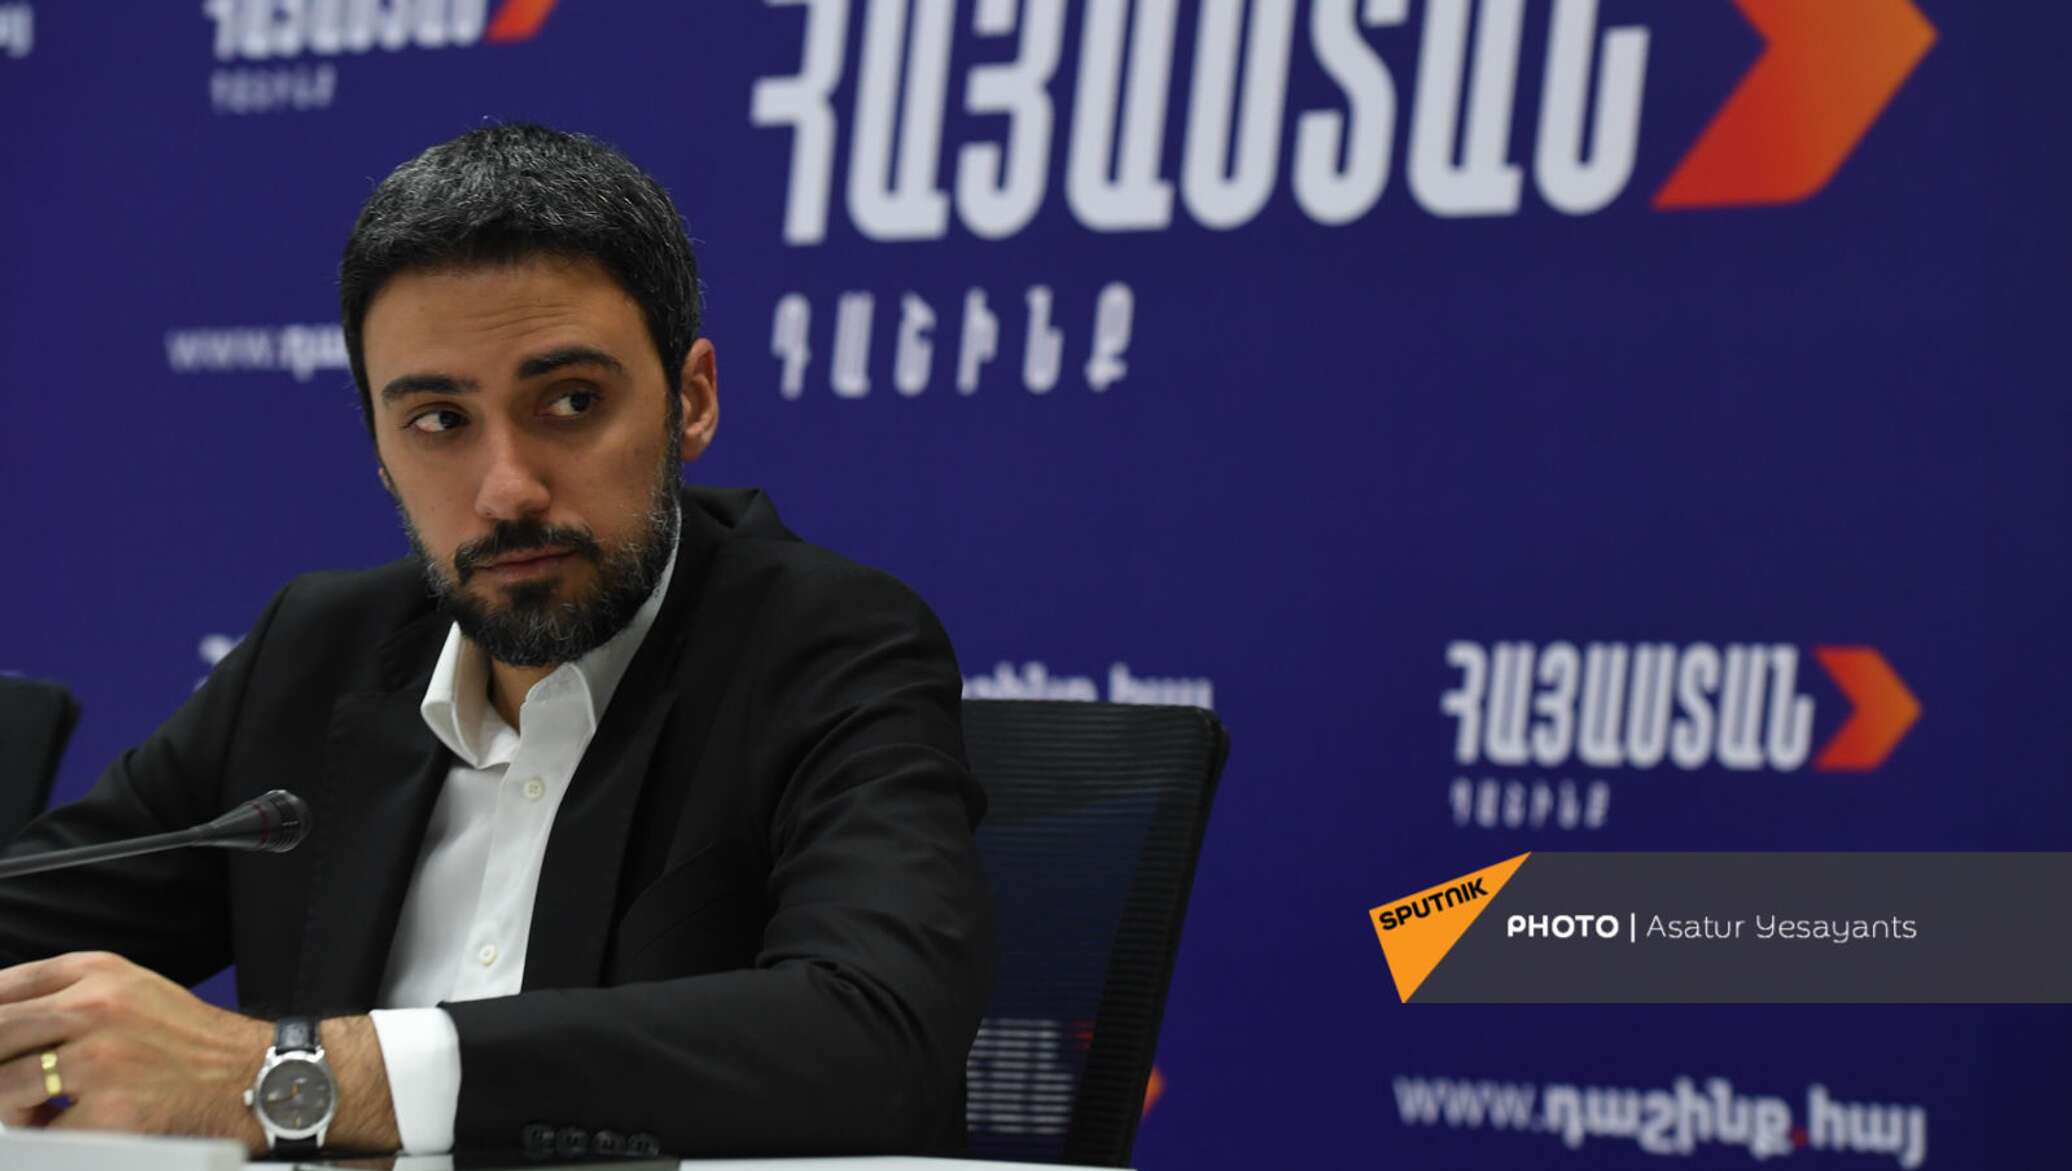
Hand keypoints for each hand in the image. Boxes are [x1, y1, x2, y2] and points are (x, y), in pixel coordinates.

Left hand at [0, 951, 267, 1148]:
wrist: (249, 1075)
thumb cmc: (191, 1040)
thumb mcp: (133, 990)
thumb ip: (71, 995)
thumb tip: (6, 1025)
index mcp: (99, 974)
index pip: (7, 986)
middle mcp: (97, 1008)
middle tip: (4, 1081)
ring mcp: (102, 1059)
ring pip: (5, 1087)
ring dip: (9, 1109)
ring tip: (34, 1113)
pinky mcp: (110, 1110)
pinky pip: (45, 1133)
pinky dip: (48, 1136)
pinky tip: (70, 1126)